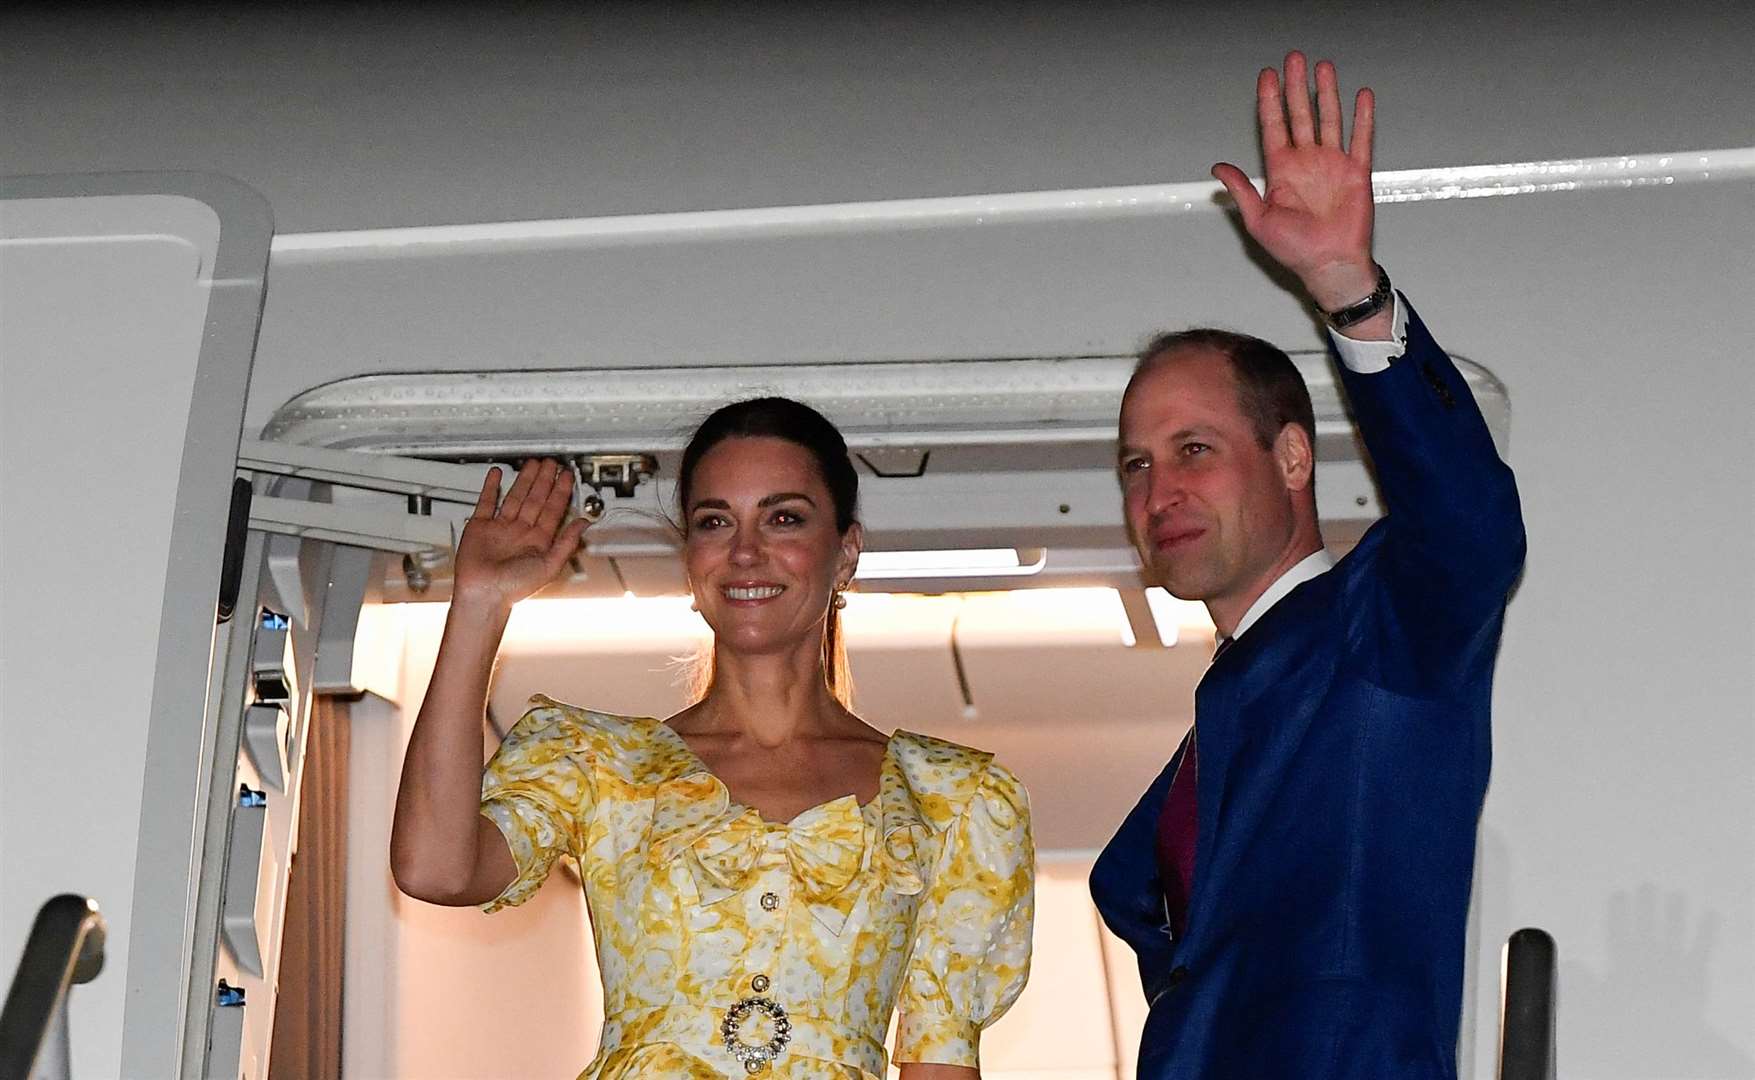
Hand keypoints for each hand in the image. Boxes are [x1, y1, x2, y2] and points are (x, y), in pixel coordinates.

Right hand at [451, 459, 589, 611]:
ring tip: (532, 464)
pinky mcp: (480, 527)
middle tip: (551, 463)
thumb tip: (584, 524)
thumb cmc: (513, 588)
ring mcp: (501, 528)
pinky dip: (491, 487)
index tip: (566, 476)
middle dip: (544, 480)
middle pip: (536, 499)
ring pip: (515, 497)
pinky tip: (498, 475)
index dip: (560, 491)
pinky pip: (486, 502)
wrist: (483, 594)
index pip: (553, 510)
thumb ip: (567, 543)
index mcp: (538, 541)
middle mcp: (521, 532)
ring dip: (524, 480)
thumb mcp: (549, 565)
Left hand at [1212, 52, 1378, 311]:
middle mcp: (1306, 163)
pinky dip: (1362, 117)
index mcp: (1281, 172)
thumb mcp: (1258, 219)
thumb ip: (1241, 189)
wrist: (1329, 264)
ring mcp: (1332, 164)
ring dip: (1326, 93)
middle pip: (1300, 114)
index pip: (1273, 126)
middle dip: (1296, 86)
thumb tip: (1219, 168)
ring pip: (1328, 119)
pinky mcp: (1356, 172)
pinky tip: (1360, 96)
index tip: (1267, 77)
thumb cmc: (1295, 250)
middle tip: (1293, 60)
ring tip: (1323, 68)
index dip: (1270, 101)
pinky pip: (1361, 139)